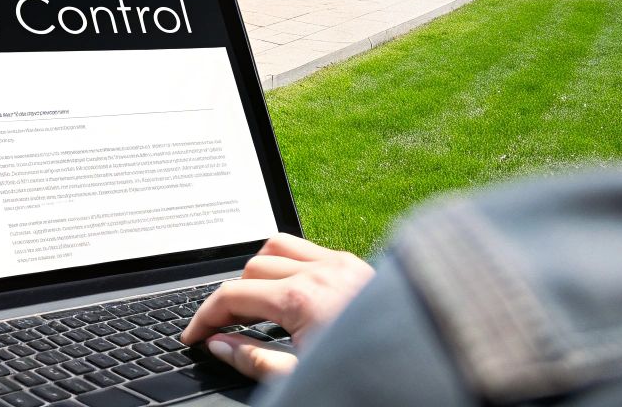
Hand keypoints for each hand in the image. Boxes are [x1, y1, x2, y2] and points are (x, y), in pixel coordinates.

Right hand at [179, 234, 374, 379]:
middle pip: (249, 268)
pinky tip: (289, 292)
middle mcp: (320, 271)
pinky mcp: (356, 263)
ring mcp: (340, 263)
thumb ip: (254, 359)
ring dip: (258, 272)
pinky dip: (288, 264)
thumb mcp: (301, 376)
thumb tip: (218, 344)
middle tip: (225, 329)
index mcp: (301, 300)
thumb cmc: (369, 375)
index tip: (194, 335)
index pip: (232, 295)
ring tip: (254, 304)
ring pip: (275, 246)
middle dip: (230, 297)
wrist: (427, 364)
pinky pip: (307, 248)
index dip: (204, 316)